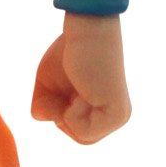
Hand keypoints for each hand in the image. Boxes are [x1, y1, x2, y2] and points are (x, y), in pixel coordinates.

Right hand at [31, 15, 130, 144]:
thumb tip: (46, 117)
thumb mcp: (48, 84)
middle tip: (69, 85)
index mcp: (104, 108)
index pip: (74, 129)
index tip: (64, 83)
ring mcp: (119, 117)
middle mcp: (115, 115)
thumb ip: (45, 107)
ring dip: (67, 111)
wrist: (89, 29)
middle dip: (61, 113)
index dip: (57, 111)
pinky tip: (83, 91)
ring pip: (81, 137)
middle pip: (78, 137)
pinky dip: (72, 112)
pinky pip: (83, 132)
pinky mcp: (118, 115)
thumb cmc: (69, 50)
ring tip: (78, 86)